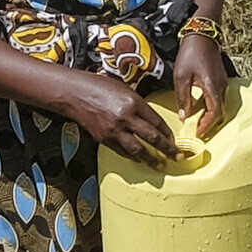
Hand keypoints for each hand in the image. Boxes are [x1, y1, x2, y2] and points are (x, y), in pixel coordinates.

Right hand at [60, 76, 184, 167]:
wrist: (75, 94)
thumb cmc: (99, 86)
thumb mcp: (126, 89)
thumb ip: (139, 105)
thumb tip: (151, 120)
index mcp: (134, 103)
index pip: (157, 122)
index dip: (168, 133)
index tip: (174, 140)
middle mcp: (126, 118)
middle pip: (152, 138)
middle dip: (167, 150)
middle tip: (176, 157)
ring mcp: (115, 130)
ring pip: (138, 150)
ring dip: (151, 160)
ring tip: (160, 165)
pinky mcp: (105, 139)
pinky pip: (123, 152)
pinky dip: (133, 157)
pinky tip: (140, 160)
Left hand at [172, 33, 232, 130]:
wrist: (202, 35)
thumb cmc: (191, 53)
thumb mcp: (181, 76)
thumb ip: (183, 98)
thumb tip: (184, 116)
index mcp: (212, 87)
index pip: (214, 113)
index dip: (207, 126)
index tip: (199, 134)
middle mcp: (221, 87)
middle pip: (220, 112)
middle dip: (210, 124)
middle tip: (198, 132)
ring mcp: (223, 83)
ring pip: (220, 105)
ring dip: (210, 115)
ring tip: (197, 122)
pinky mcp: (220, 79)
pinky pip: (218, 98)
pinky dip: (211, 106)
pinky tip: (199, 107)